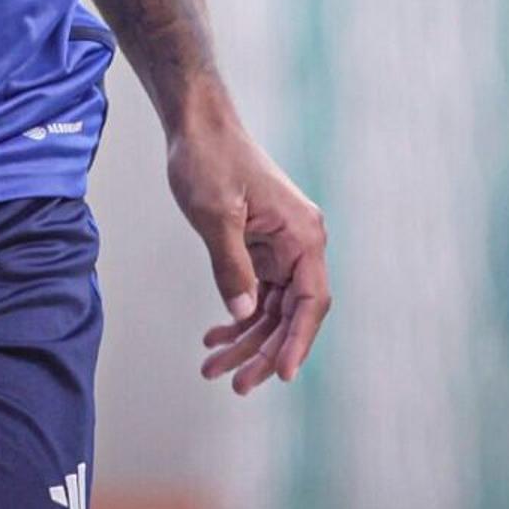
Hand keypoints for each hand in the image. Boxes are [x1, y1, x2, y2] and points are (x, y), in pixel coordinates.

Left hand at [169, 108, 330, 394]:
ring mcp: (281, 247)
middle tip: (235, 384)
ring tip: (212, 368)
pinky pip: (256, 294)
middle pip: (292, 313)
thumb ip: (232, 267)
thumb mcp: (216, 216)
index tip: (283, 375)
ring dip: (245, 340)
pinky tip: (214, 338)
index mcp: (303, 234)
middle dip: (264, 351)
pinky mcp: (261, 247)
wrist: (197, 124)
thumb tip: (245, 316)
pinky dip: (237, 317)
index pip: (312, 301)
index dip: (299, 341)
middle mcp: (300, 244)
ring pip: (272, 310)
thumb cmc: (209, 159)